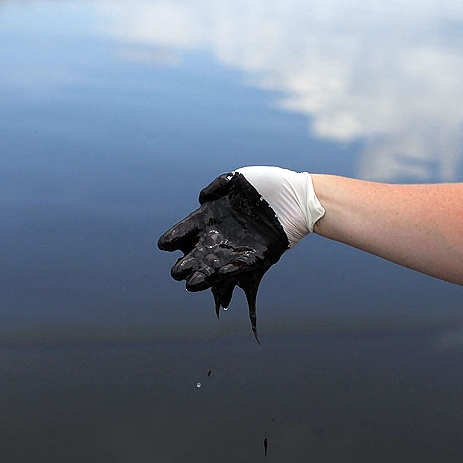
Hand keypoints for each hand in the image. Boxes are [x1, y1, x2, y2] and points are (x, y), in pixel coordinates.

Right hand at [157, 167, 322, 340]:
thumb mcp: (238, 179)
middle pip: (196, 252)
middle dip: (185, 263)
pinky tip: (216, 277)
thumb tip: (202, 199)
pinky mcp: (256, 257)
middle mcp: (221, 235)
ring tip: (191, 284)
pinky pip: (238, 267)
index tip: (165, 244)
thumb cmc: (268, 184)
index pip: (187, 229)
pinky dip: (227, 273)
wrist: (298, 197)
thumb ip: (218, 186)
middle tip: (177, 271)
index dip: (175, 236)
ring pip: (213, 265)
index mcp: (212, 216)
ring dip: (202, 276)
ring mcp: (237, 247)